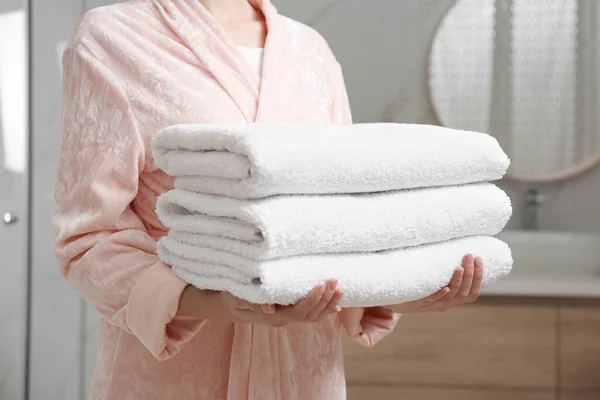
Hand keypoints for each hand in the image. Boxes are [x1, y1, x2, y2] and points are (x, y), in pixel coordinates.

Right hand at [178, 279, 343, 326]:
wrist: (230, 306)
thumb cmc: (232, 298)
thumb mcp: (237, 299)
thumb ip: (253, 303)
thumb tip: (270, 308)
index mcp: (273, 317)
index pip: (297, 312)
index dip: (310, 301)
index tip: (320, 285)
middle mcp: (283, 320)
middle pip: (309, 316)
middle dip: (324, 299)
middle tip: (333, 281)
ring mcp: (288, 318)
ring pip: (313, 317)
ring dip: (328, 303)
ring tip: (340, 289)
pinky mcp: (290, 313)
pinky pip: (312, 315)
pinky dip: (325, 309)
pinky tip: (337, 302)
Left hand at [388, 254, 482, 313]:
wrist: (396, 301)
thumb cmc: (420, 289)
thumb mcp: (436, 284)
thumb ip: (446, 273)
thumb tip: (454, 247)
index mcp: (453, 300)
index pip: (473, 291)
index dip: (478, 276)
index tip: (478, 259)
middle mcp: (446, 304)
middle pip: (464, 292)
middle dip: (470, 274)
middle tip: (469, 256)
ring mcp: (433, 305)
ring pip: (450, 297)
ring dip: (457, 282)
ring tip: (459, 267)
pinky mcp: (419, 304)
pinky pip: (432, 300)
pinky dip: (440, 294)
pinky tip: (445, 287)